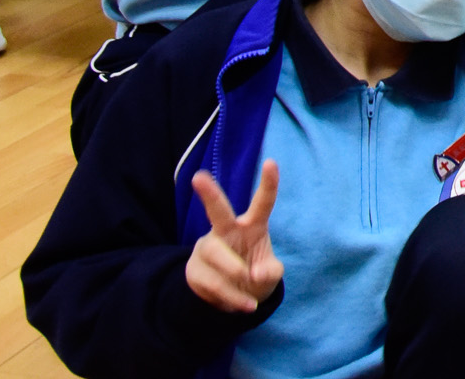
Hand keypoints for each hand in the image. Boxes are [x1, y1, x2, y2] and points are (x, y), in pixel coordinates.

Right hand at [185, 161, 281, 313]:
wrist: (234, 298)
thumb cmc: (256, 274)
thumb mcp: (270, 274)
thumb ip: (270, 271)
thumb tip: (255, 273)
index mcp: (252, 226)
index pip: (262, 203)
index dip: (268, 183)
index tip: (271, 162)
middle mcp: (227, 231)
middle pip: (218, 211)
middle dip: (209, 194)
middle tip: (199, 177)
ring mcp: (207, 248)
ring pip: (217, 256)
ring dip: (235, 281)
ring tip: (249, 301)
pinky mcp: (193, 268)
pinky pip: (209, 282)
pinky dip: (228, 298)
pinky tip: (239, 304)